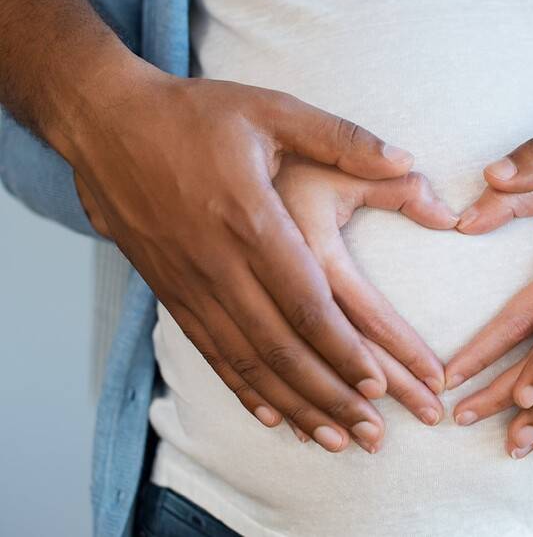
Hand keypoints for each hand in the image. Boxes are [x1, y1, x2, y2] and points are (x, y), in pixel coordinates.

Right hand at [67, 70, 445, 452]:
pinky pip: (212, 354)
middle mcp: (219, 263)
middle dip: (332, 395)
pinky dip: (245, 390)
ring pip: (249, 362)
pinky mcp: (171, 292)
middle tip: (374, 434)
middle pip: (282, 347)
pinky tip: (274, 418)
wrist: (106, 124)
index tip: (381, 384)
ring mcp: (190, 284)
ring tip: (338, 440)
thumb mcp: (273, 110)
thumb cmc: (196, 115)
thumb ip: (343, 138)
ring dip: (296, 406)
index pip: (307, 302)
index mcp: (252, 220)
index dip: (344, 349)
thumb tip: (408, 160)